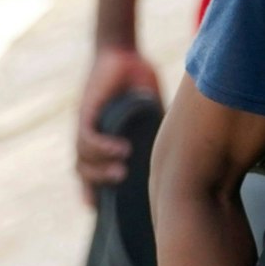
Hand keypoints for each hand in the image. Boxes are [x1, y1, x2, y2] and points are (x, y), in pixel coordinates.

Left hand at [76, 45, 160, 205]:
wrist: (122, 54)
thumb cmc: (137, 81)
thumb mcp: (150, 112)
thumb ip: (157, 130)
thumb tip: (182, 149)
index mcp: (102, 141)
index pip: (91, 175)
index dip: (94, 193)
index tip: (104, 211)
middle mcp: (89, 137)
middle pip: (84, 173)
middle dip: (99, 185)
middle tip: (124, 183)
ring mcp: (85, 126)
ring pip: (82, 159)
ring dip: (100, 169)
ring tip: (121, 171)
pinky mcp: (84, 113)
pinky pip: (87, 138)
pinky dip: (102, 147)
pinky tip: (120, 149)